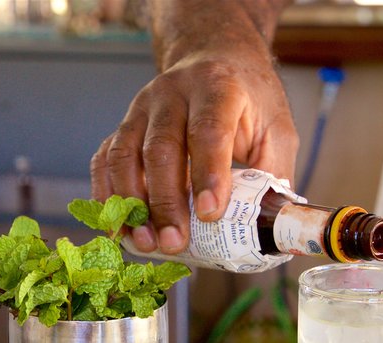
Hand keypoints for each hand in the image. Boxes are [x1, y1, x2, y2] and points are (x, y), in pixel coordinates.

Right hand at [91, 46, 297, 253]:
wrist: (215, 60)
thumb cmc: (249, 103)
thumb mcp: (277, 130)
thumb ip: (274, 175)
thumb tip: (267, 229)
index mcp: (218, 88)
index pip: (209, 130)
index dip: (207, 173)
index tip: (209, 213)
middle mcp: (173, 93)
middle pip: (160, 147)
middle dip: (165, 201)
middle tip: (173, 243)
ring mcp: (141, 108)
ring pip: (124, 155)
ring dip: (130, 204)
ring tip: (144, 243)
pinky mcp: (124, 125)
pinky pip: (104, 160)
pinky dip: (107, 196)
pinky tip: (118, 227)